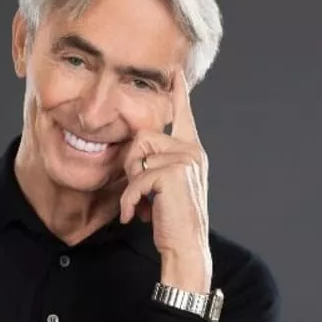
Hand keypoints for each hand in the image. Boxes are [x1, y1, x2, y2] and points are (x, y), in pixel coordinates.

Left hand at [119, 69, 210, 284]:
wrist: (185, 248)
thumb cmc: (171, 222)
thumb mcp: (162, 189)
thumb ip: (155, 166)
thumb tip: (135, 153)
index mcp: (191, 152)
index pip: (184, 116)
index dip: (179, 94)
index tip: (174, 73)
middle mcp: (192, 151)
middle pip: (142, 137)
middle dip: (131, 167)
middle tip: (139, 195)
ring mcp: (186, 159)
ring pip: (137, 155)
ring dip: (131, 185)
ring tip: (141, 206)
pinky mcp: (174, 172)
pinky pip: (136, 177)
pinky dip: (129, 200)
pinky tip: (136, 216)